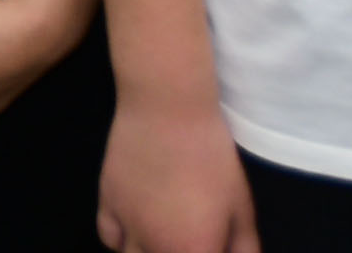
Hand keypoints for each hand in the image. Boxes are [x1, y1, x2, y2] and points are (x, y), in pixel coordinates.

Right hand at [98, 95, 260, 252]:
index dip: (209, 251)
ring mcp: (127, 225)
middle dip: (180, 250)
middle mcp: (155, 247)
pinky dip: (122, 239)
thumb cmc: (212, 157)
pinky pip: (109, 238)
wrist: (168, 112)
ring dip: (150, 251)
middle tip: (191, 233)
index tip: (212, 242)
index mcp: (193, 251)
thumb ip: (244, 246)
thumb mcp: (241, 206)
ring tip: (166, 236)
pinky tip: (137, 226)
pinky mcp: (107, 201)